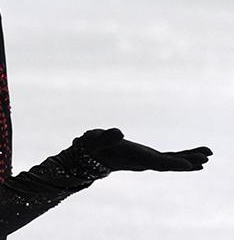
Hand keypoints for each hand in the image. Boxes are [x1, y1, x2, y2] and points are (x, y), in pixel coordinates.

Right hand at [78, 128, 211, 171]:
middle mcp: (142, 162)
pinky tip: (194, 157)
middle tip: (206, 158)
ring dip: (189, 159)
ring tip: (208, 155)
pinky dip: (181, 157)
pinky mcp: (147, 156)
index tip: (190, 165)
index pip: (156, 162)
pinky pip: (167, 158)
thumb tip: (119, 133)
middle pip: (168, 164)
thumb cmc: (91, 146)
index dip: (173, 164)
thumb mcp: (94, 140)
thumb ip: (105, 137)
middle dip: (187, 161)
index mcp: (132, 157)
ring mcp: (146, 160)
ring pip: (171, 161)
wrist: (88, 156)